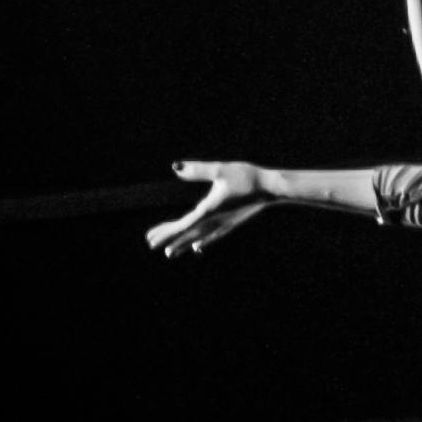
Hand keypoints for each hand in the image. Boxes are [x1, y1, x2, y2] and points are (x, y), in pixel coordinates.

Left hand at [147, 159, 269, 259]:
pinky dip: (201, 243)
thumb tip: (175, 167)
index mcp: (209, 210)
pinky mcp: (231, 223)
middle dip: (169, 239)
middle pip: (187, 233)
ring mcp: (223, 225)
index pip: (182, 225)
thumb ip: (198, 170)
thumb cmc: (247, 176)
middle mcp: (215, 222)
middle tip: (151, 244)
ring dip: (182, 244)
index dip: (165, 232)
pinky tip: (198, 249)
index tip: (150, 239)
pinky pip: (212, 237)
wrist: (271, 188)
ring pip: (198, 238)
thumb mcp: (221, 170)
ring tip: (169, 254)